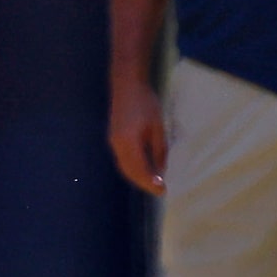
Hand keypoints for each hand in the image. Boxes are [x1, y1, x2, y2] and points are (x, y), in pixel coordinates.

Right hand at [110, 78, 167, 194]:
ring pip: (124, 167)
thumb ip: (158, 150)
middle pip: (129, 171)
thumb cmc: (146, 103)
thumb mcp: (158, 127)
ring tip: (153, 183)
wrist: (127, 86)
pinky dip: (133, 169)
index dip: (150, 182)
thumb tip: (160, 170)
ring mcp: (113, 142)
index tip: (163, 190)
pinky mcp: (114, 139)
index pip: (139, 169)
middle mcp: (117, 145)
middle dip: (144, 183)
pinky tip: (144, 169)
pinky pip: (123, 160)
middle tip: (160, 190)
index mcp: (128, 142)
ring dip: (138, 177)